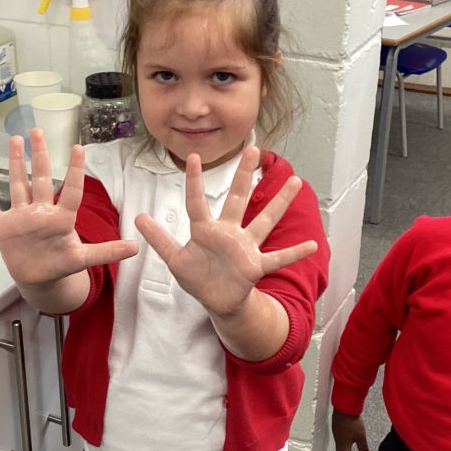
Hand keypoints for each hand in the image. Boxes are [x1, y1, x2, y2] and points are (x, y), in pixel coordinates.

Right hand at [0, 129, 136, 289]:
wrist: (40, 279)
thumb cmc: (61, 265)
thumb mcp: (84, 260)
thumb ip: (106, 252)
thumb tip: (136, 248)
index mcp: (60, 218)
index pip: (70, 190)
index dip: (74, 170)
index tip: (78, 148)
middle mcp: (40, 212)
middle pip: (40, 178)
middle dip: (40, 155)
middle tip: (38, 130)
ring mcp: (21, 218)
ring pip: (17, 185)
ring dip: (15, 164)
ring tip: (14, 140)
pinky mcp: (4, 228)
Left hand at [134, 147, 316, 317]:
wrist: (218, 301)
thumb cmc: (198, 278)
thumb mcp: (175, 260)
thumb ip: (159, 239)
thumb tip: (137, 218)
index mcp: (206, 230)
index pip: (198, 201)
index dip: (195, 181)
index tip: (195, 157)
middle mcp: (229, 233)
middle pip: (237, 199)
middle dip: (244, 175)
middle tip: (253, 149)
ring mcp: (245, 248)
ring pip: (264, 220)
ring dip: (280, 202)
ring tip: (296, 180)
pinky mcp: (256, 267)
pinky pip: (278, 258)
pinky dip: (294, 252)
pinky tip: (313, 244)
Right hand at [332, 409, 369, 450]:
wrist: (345, 408)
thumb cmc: (352, 422)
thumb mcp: (361, 437)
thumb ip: (363, 448)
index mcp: (343, 445)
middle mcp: (337, 441)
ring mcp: (336, 433)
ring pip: (339, 446)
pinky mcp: (336, 427)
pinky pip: (338, 439)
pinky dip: (343, 443)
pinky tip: (347, 439)